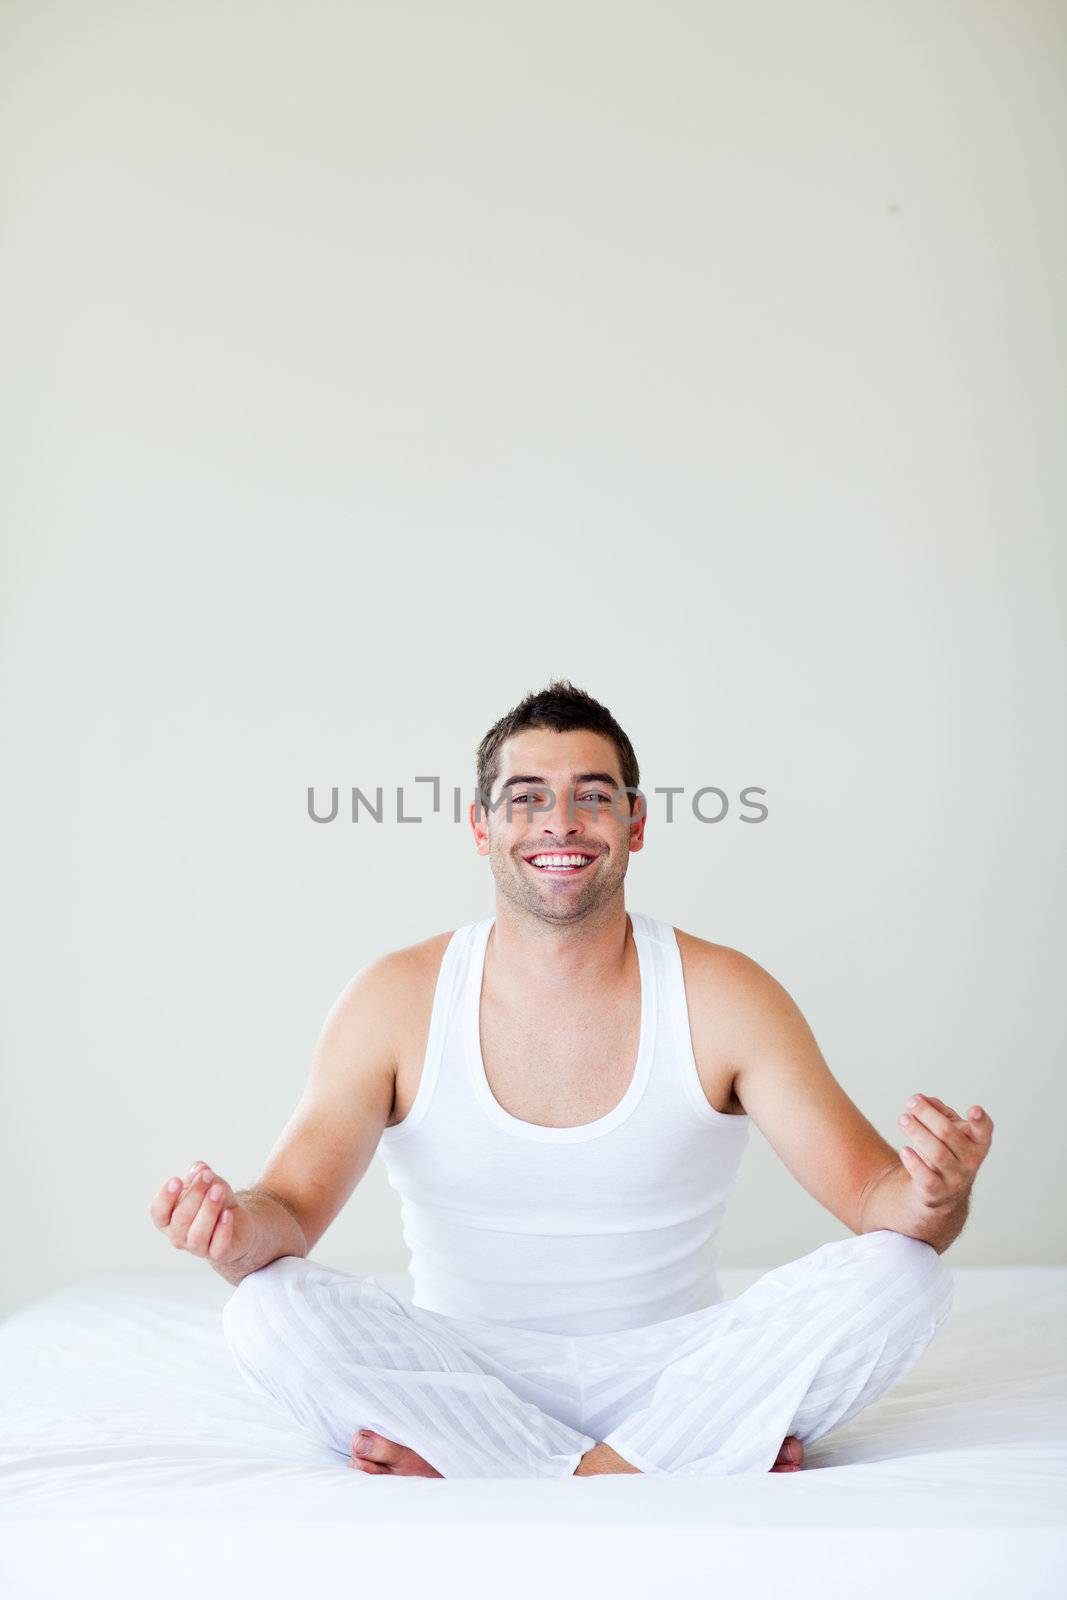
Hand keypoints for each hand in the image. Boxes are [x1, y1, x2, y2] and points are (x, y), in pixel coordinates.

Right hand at [148, 1160, 251, 1264]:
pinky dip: (223, 1229)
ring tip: (218, 1190)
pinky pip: (218, 1245)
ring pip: (198, 1233)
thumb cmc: (214, 1201)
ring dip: (208, 1210)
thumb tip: (198, 1169)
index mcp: (168, 1219)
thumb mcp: (208, 1182)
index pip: (158, 1212)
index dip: (165, 1197)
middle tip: (208, 1176)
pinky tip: (228, 1213)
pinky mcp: (218, 1253)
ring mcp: (197, 1247)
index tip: (177, 1180)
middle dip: (195, 1195)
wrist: (237, 1222)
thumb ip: (200, 1174)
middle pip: (180, 1219)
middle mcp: (178, 1236)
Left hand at [896, 1094, 992, 1208]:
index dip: (980, 1121)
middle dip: (927, 1115)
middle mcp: (970, 1161)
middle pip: (948, 1133)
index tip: (974, 1109)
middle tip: (911, 1102)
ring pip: (936, 1153)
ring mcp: (955, 1178)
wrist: (941, 1191)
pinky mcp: (937, 1192)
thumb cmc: (946, 1150)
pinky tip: (904, 1150)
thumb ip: (937, 1111)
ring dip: (916, 1133)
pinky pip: (926, 1176)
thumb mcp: (947, 1129)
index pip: (984, 1131)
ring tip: (903, 1119)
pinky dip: (914, 1162)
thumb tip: (921, 1099)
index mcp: (977, 1143)